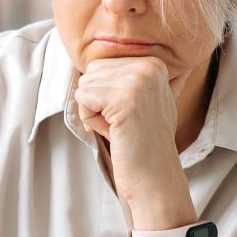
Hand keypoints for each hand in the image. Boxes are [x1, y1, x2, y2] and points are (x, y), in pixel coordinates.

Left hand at [72, 56, 188, 215]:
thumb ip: (124, 77)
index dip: (104, 94)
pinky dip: (90, 120)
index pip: (101, 65)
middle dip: (96, 101)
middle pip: (91, 72)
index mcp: (153, 63)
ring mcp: (138, 81)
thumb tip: (95, 61)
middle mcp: (149, 67)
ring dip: (93, 112)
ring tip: (120, 127)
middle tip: (122, 123)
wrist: (154, 175)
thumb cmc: (141, 141)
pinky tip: (114, 132)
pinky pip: (82, 98)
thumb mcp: (141, 99)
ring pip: (84, 85)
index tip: (128, 114)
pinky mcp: (124, 98)